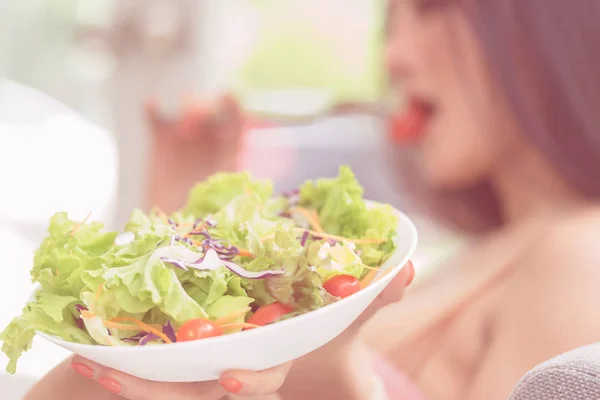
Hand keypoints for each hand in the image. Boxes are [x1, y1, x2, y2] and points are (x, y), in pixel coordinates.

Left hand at [64, 262, 413, 399]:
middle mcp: (237, 372)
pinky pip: (152, 357)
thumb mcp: (351, 319)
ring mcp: (210, 369)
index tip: (233, 376)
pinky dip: (123, 353)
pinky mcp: (189, 355)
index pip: (257, 380)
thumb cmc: (325, 340)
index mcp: (271, 366)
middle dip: (155, 386)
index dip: (249, 381)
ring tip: (87, 361)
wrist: (302, 352)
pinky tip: (88, 342)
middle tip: (111, 372)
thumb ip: (375, 299)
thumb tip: (405, 269)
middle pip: (193, 390)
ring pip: (164, 382)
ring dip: (125, 374)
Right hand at [146, 95, 245, 211]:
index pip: (237, 117)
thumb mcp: (228, 191)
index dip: (234, 105)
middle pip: (213, 106)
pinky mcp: (162, 140)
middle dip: (208, 109)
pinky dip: (154, 108)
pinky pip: (158, 116)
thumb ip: (235, 168)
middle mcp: (213, 137)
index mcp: (233, 147)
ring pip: (190, 105)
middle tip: (201, 124)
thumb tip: (246, 145)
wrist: (178, 230)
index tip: (229, 97)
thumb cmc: (209, 214)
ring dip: (189, 110)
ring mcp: (188, 136)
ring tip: (185, 130)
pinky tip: (153, 105)